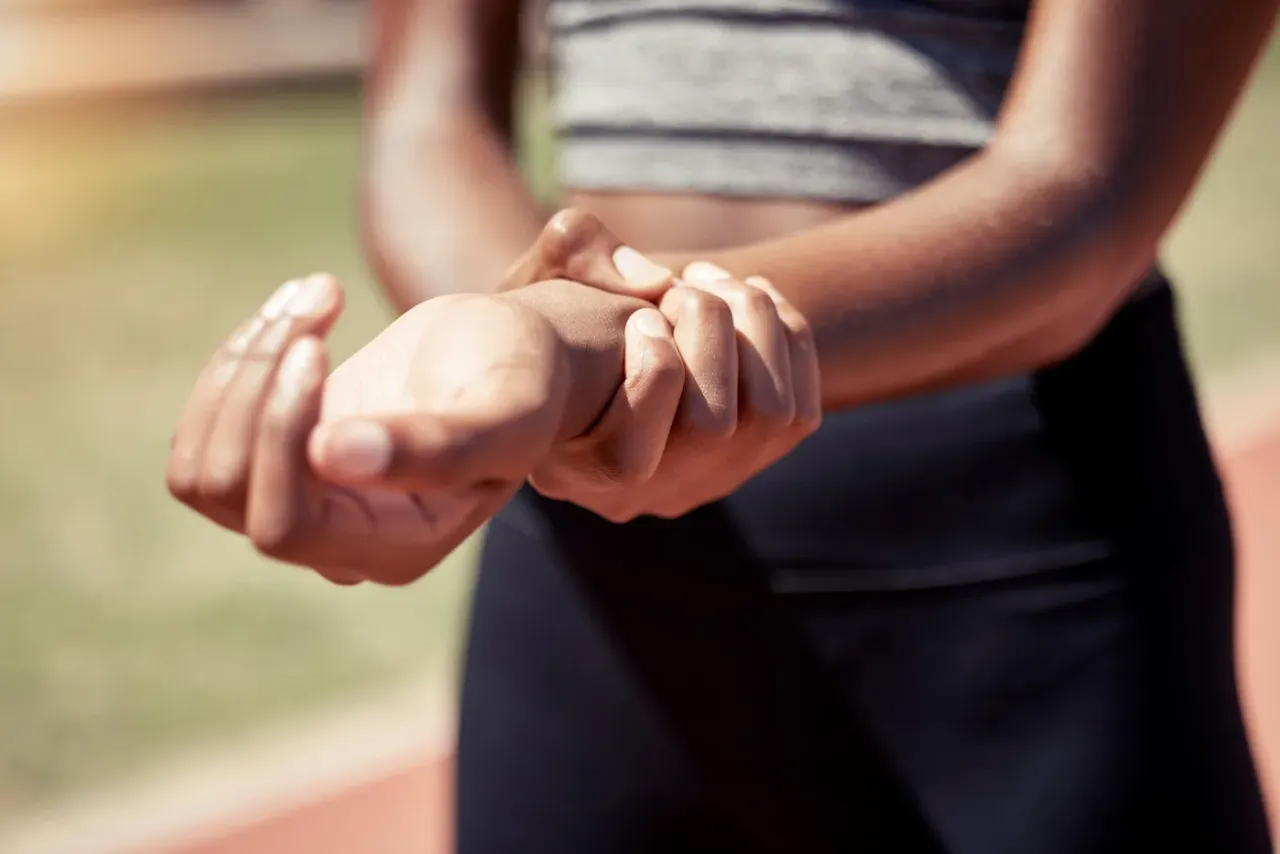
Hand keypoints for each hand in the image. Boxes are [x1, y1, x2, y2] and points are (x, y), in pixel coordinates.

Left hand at [166, 274, 573, 585]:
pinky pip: (205, 431)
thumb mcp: (505, 408)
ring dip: (242, 364)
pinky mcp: (276, 460)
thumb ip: (440, 446)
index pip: (286, 526)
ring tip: (313, 296)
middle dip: (256, 383)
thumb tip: (333, 458)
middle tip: (320, 299)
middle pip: (227, 491)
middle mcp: (339, 542)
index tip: (313, 349)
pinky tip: (296, 312)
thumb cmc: (522, 380)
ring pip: (201, 466)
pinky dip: (237, 358)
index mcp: (398, 548)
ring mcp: (301, 503)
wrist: (509, 355)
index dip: (277, 439)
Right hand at [504, 209, 821, 521]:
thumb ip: (573, 251)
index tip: (641, 313)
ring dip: (752, 322)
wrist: (588, 340)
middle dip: (709, 327)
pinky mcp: (746, 463)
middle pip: (711, 427)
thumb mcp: (539, 272)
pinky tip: (747, 299)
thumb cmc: (554, 308)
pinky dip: (788, 339)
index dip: (651, 368)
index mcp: (563, 468)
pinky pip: (800, 412)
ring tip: (713, 281)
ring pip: (768, 413)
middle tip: (683, 284)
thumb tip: (654, 280)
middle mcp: (635, 498)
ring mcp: (697, 486)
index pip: (627, 458)